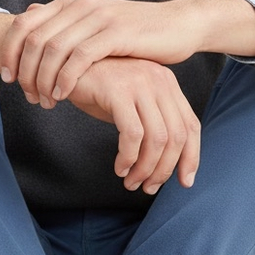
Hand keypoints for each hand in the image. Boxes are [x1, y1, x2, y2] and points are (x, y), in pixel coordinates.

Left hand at [0, 0, 207, 108]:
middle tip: (29, 97)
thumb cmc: (135, 34)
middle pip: (34, 40)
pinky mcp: (115, 34)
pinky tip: (63, 96)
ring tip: (45, 101)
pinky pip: (79, 58)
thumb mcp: (94, 26)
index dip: (10, 52)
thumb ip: (64, 26)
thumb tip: (31, 17)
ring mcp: (98, 18)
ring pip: (53, 50)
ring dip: (43, 80)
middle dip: (25, 72)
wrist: (178, 25)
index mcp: (70, 3)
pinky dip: (65, 79)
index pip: (24, 24)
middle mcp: (80, 6)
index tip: (8, 79)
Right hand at [66, 57, 200, 193]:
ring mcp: (139, 83)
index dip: (191, 157)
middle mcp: (159, 81)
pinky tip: (119, 167)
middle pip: (177, 136)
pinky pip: (132, 134)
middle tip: (148, 188)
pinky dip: (128, 157)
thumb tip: (162, 163)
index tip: (184, 182)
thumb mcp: (130, 104)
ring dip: (145, 168)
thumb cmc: (96, 88)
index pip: (191, 125)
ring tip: (131, 182)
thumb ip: (149, 124)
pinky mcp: (118, 90)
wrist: (64, 66)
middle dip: (164, 169)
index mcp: (167, 84)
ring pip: (157, 139)